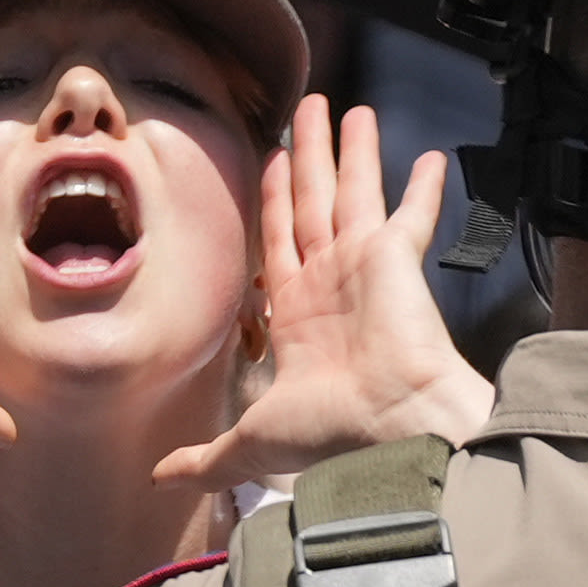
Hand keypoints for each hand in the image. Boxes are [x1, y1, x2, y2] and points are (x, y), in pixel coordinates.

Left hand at [153, 94, 493, 491]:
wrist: (389, 428)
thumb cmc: (329, 432)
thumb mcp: (250, 442)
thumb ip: (207, 455)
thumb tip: (159, 478)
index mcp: (298, 315)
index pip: (280, 242)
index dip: (275, 202)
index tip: (274, 163)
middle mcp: (330, 283)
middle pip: (312, 203)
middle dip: (308, 157)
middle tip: (307, 111)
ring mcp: (365, 267)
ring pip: (352, 191)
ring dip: (351, 150)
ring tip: (350, 109)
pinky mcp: (398, 258)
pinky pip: (411, 215)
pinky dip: (422, 188)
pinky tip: (428, 156)